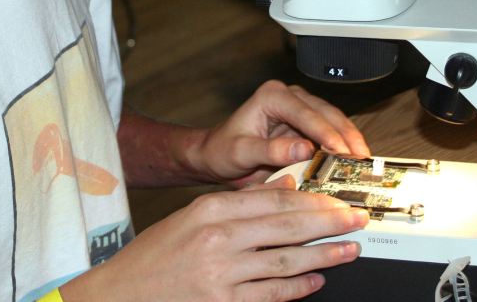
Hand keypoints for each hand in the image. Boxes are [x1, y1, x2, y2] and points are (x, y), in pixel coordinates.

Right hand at [63, 176, 369, 301]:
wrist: (119, 296)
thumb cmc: (157, 254)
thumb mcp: (193, 216)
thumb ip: (241, 202)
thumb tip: (287, 186)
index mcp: (211, 210)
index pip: (274, 200)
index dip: (312, 200)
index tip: (338, 199)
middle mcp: (218, 241)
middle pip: (286, 228)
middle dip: (329, 223)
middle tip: (357, 219)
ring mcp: (222, 277)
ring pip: (286, 262)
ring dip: (324, 256)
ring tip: (349, 250)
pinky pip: (270, 295)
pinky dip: (297, 287)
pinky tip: (316, 281)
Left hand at [188, 80, 370, 185]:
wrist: (216, 156)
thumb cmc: (223, 151)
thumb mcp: (241, 152)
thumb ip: (270, 150)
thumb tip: (304, 149)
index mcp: (272, 96)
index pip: (305, 113)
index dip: (325, 132)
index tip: (341, 150)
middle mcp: (290, 96)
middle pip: (326, 113)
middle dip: (346, 135)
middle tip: (361, 158)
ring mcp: (301, 108)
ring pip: (334, 120)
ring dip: (350, 139)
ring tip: (364, 160)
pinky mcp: (308, 123)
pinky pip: (331, 131)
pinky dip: (344, 145)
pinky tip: (355, 159)